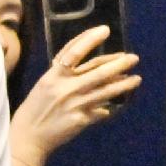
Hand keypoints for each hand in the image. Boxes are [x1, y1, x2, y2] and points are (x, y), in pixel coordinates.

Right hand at [11, 24, 141, 162]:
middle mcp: (65, 88)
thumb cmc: (36, 107)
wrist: (28, 135)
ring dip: (124, 84)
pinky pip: (101, 111)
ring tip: (137, 78)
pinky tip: (115, 106)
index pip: (74, 51)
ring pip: (106, 91)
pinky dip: (108, 107)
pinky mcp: (81, 120)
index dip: (90, 39)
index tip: (105, 30)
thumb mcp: (45, 84)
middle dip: (118, 63)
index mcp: (54, 76)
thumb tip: (90, 67)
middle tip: (133, 58)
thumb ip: (65, 73)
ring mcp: (75, 104)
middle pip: (98, 71)